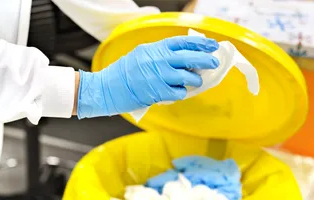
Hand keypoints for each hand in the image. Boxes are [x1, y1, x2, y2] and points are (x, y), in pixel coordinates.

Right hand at [77, 36, 219, 118]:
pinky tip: (178, 91)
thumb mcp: (141, 54)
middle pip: (190, 57)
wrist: (107, 88)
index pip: (183, 42)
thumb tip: (182, 57)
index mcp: (155, 48)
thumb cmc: (123, 72)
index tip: (212, 44)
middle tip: (214, 62)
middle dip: (206, 59)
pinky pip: (179, 92)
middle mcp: (159, 60)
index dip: (200, 43)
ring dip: (195, 80)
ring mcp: (159, 76)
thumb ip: (160, 54)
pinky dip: (182, 92)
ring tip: (194, 81)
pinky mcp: (158, 92)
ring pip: (188, 77)